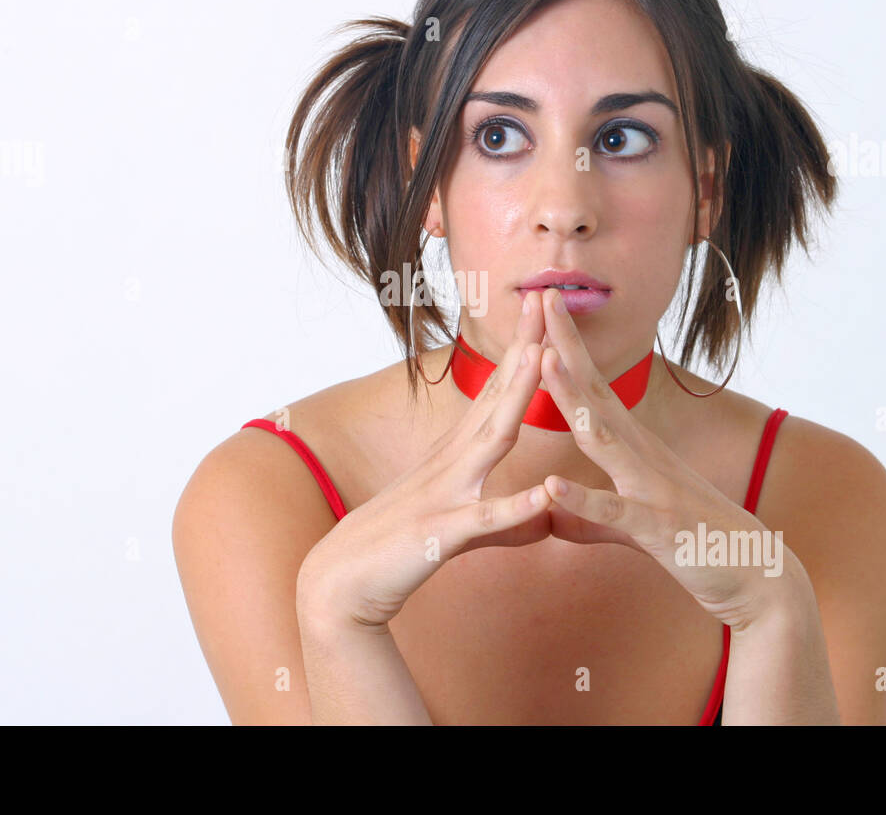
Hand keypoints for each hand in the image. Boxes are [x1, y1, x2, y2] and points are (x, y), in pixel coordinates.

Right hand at [297, 290, 552, 630]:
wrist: (339, 584)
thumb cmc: (396, 550)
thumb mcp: (458, 526)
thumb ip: (505, 518)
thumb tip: (545, 512)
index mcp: (456, 456)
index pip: (496, 393)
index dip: (523, 352)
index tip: (545, 311)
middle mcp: (452, 463)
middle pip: (498, 398)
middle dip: (525, 350)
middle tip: (546, 300)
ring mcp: (446, 493)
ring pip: (491, 439)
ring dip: (517, 397)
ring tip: (542, 357)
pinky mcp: (442, 534)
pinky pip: (485, 519)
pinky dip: (517, 506)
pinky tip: (546, 493)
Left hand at [535, 288, 798, 628]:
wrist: (757, 579)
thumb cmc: (697, 543)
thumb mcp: (633, 527)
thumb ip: (591, 519)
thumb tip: (553, 514)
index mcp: (635, 450)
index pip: (594, 389)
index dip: (567, 349)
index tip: (543, 306)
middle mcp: (643, 456)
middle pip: (596, 394)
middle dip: (566, 346)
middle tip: (543, 295)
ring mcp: (652, 488)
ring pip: (604, 438)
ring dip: (573, 399)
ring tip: (543, 362)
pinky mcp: (657, 528)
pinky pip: (616, 513)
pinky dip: (585, 501)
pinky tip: (554, 487)